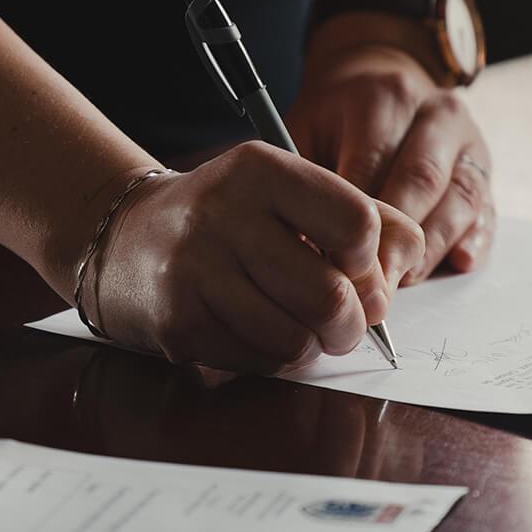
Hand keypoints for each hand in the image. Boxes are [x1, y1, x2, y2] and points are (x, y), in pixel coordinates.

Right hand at [89, 141, 424, 373]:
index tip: (356, 268)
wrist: (125, 238)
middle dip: (351, 324)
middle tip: (343, 323)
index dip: (371, 261)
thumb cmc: (227, 219)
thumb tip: (407, 264)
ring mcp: (195, 270)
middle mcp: (223, 214)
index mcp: (261, 170)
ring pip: (296, 339)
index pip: (357, 224)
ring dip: (311, 346)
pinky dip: (271, 358)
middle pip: (331, 296)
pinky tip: (255, 332)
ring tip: (298, 327)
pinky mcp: (178, 322)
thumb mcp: (287, 192)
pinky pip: (258, 361)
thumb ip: (360, 214)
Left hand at [287, 42, 495, 282]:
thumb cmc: (334, 122)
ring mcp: (468, 142)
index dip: (354, 220)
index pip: (373, 164)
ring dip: (431, 248)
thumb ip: (303, 179)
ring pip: (460, 199)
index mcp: (386, 98)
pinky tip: (458, 262)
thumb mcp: (305, 130)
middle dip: (396, 242)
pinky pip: (486, 209)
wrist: (379, 85)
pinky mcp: (485, 170)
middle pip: (422, 182)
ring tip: (402, 282)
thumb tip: (301, 244)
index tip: (334, 263)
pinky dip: (474, 240)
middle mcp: (436, 114)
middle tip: (371, 286)